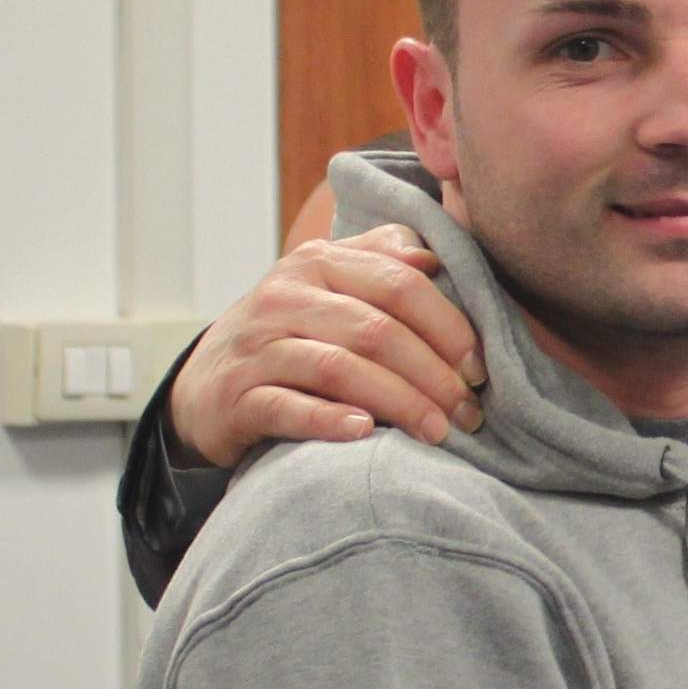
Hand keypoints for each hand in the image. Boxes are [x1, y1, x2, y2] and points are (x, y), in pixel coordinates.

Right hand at [168, 228, 486, 469]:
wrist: (206, 384)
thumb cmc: (291, 334)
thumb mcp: (330, 286)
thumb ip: (382, 260)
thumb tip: (433, 255)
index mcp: (318, 263)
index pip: (398, 284)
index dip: (449, 325)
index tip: (481, 368)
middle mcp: (284, 298)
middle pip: (375, 330)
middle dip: (433, 374)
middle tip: (468, 412)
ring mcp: (257, 347)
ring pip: (338, 368)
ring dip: (399, 402)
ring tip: (437, 431)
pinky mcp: (237, 396)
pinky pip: (288, 406)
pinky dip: (329, 419)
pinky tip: (366, 433)